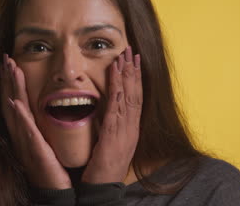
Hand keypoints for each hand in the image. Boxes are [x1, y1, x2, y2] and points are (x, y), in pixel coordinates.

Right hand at [0, 54, 71, 188]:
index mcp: (25, 131)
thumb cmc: (51, 166)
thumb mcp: (45, 140)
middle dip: (7, 79)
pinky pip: (26, 131)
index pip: (15, 101)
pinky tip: (15, 103)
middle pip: (10, 101)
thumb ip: (42, 123)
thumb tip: (47, 105)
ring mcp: (25, 143)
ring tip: (10, 69)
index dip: (11, 82)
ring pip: (15, 111)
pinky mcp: (35, 152)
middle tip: (6, 58)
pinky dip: (19, 117)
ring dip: (11, 89)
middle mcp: (21, 134)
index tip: (10, 62)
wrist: (54, 191)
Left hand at [81, 46, 141, 183]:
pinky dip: (117, 89)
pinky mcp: (115, 135)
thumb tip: (108, 111)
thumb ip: (112, 127)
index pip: (135, 99)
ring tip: (125, 57)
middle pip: (135, 94)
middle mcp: (131, 127)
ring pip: (128, 97)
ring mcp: (125, 130)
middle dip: (134, 72)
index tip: (134, 62)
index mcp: (130, 129)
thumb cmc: (105, 166)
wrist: (103, 187)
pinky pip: (116, 107)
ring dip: (127, 75)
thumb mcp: (111, 143)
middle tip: (132, 51)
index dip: (135, 80)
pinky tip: (115, 76)